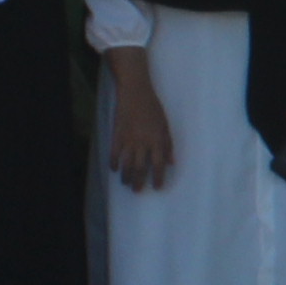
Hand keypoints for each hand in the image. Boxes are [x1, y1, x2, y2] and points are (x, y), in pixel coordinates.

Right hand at [106, 62, 175, 190]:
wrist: (135, 93)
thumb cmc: (154, 108)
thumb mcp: (166, 125)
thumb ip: (168, 145)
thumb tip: (172, 162)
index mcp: (157, 140)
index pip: (158, 165)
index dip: (157, 178)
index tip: (156, 187)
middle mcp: (143, 143)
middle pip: (140, 168)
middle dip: (138, 181)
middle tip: (137, 191)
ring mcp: (129, 139)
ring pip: (126, 163)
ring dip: (126, 176)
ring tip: (126, 183)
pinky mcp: (117, 135)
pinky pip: (114, 153)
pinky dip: (114, 163)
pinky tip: (114, 169)